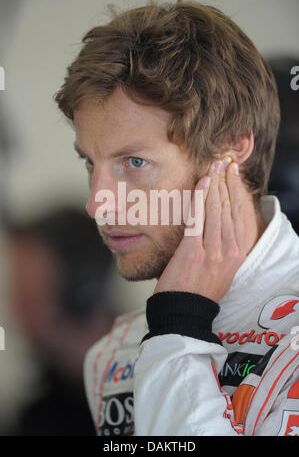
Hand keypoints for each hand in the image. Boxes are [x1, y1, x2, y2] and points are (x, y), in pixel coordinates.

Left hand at [154, 158, 246, 301]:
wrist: (183, 311)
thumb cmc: (199, 288)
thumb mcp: (222, 268)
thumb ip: (224, 245)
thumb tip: (218, 221)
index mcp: (238, 254)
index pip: (242, 215)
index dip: (238, 191)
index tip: (235, 173)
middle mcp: (230, 251)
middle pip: (231, 208)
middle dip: (227, 182)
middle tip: (224, 161)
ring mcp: (213, 251)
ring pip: (216, 210)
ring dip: (215, 185)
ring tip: (213, 167)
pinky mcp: (193, 251)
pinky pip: (198, 219)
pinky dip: (199, 199)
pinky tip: (201, 183)